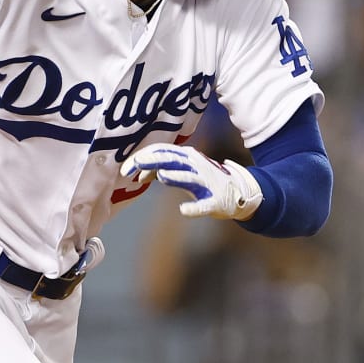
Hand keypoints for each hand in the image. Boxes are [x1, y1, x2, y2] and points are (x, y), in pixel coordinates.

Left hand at [119, 143, 261, 220]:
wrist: (239, 192)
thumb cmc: (205, 181)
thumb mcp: (181, 172)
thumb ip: (160, 171)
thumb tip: (139, 174)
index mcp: (186, 157)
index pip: (161, 151)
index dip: (142, 157)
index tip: (125, 169)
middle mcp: (196, 165)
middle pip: (171, 159)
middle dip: (150, 162)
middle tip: (131, 169)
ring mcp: (207, 182)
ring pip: (189, 177)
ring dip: (176, 177)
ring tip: (161, 177)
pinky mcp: (215, 201)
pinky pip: (204, 205)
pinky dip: (194, 208)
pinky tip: (183, 211)